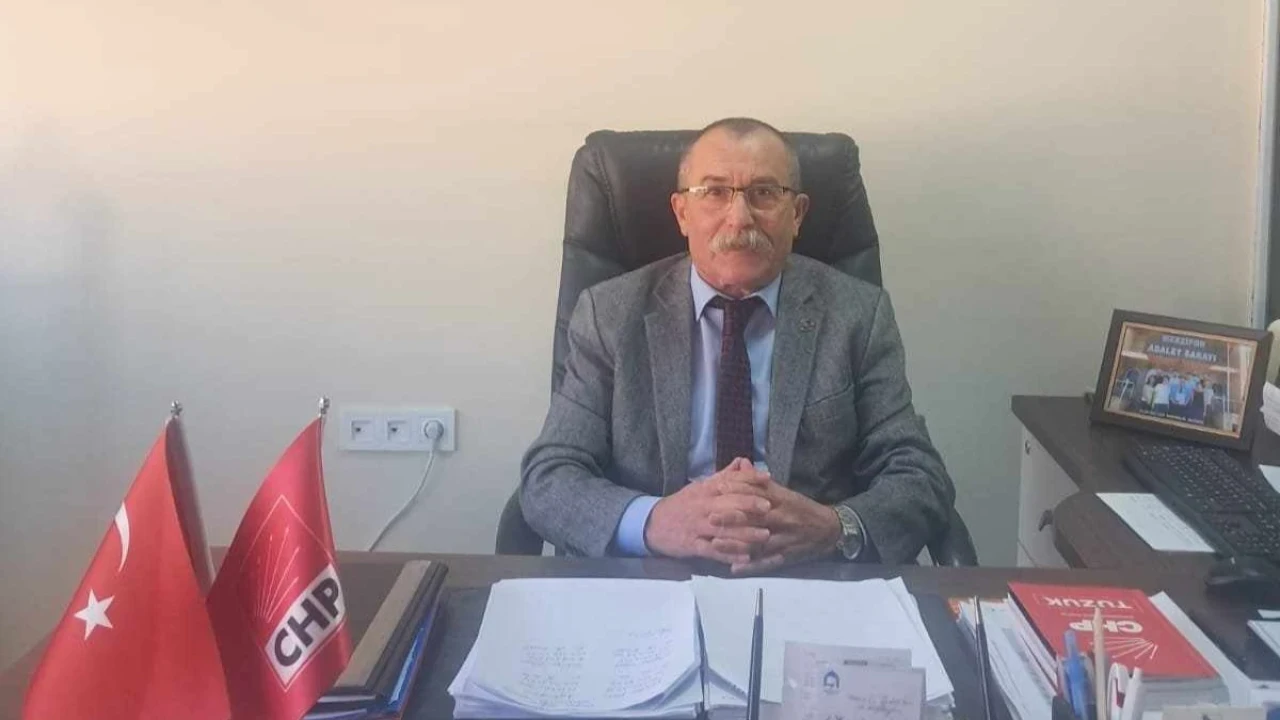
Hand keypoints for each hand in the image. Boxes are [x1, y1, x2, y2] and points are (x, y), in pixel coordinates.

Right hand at [645, 458, 772, 564]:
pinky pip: (713, 551)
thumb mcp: (701, 486)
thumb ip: (724, 476)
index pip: (729, 481)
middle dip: (749, 504)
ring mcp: (698, 527)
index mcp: (706, 490)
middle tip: (769, 507)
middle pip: (727, 503)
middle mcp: (703, 507)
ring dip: (745, 533)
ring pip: (723, 529)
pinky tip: (746, 557)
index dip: (748, 479)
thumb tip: (743, 461)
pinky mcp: (693, 545)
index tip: (767, 478)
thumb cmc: (683, 504)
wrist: (653, 524)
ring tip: (765, 535)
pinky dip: (730, 554)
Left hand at [713, 481, 841, 574]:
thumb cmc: (801, 509)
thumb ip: (760, 482)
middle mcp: (782, 519)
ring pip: (758, 543)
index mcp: (781, 500)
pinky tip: (733, 568)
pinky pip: (766, 563)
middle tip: (710, 518)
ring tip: (715, 544)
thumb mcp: (783, 492)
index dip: (737, 492)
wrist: (828, 529)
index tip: (717, 490)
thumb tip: (741, 463)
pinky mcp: (785, 557)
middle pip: (756, 518)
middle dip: (733, 519)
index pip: (757, 494)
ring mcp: (783, 540)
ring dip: (736, 545)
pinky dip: (750, 567)